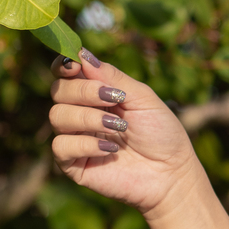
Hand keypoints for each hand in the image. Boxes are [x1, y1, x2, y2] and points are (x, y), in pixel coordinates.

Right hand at [48, 50, 201, 215]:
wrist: (172, 173)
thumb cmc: (161, 134)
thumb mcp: (142, 98)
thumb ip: (113, 77)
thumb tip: (82, 54)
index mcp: (94, 95)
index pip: (65, 74)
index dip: (65, 66)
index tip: (75, 65)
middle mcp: (80, 114)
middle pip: (58, 91)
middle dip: (84, 91)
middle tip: (114, 99)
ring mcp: (76, 139)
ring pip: (57, 116)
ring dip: (88, 117)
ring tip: (120, 127)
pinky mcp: (74, 165)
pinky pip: (60, 146)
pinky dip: (85, 144)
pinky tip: (111, 149)